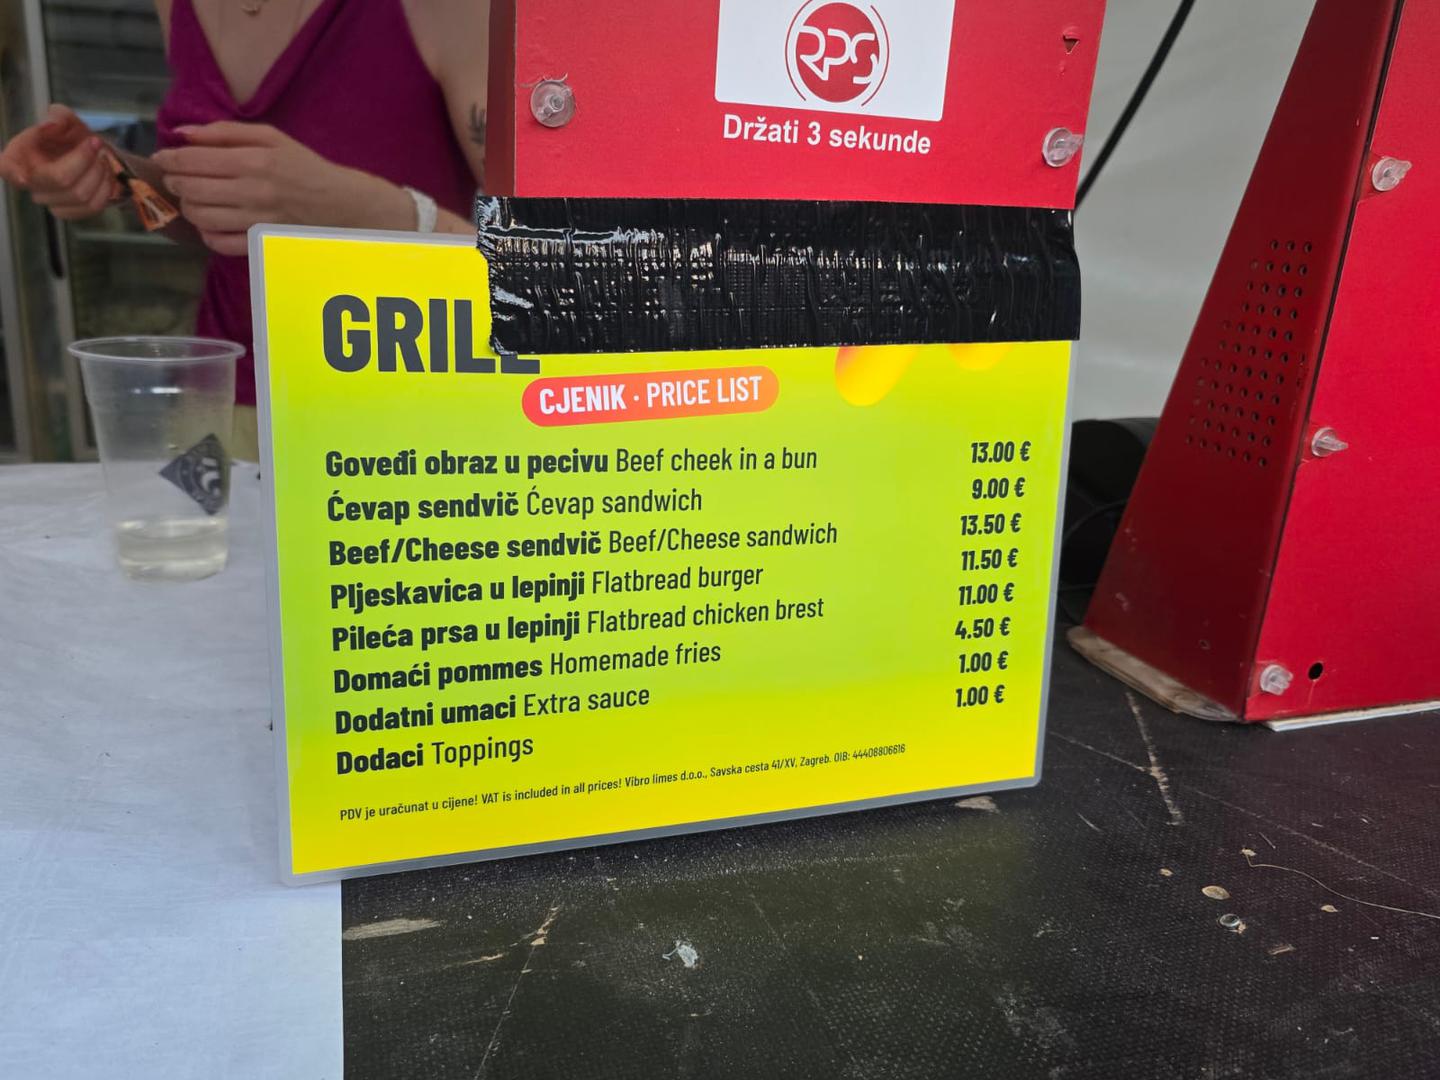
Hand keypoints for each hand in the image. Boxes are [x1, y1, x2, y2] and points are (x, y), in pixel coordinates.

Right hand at [0, 104, 119, 219]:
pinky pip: (93, 206)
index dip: (12, 172)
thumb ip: (59, 116)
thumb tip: (55, 122)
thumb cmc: (66, 136)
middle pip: (60, 179)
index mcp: (16, 155)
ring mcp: (47, 201)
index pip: (6, 166)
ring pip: (80, 194)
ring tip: (102, 157)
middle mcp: (28, 182)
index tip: (23, 176)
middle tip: (96, 142)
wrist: (88, 155)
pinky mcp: (67, 213)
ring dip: (98, 172)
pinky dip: (105, 187)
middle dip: (84, 159)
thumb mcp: (64, 120)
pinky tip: (104, 173)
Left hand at [154, 122, 402, 255]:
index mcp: (253, 161)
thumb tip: (183, 133)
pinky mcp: (260, 242)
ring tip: (192, 199)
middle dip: (175, 182)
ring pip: (200, 217)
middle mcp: (252, 192)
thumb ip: (225, 131)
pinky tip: (210, 223)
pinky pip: (219, 244)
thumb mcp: (271, 137)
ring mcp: (255, 220)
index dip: (169, 159)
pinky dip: (206, 234)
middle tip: (177, 178)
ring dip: (187, 207)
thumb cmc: (303, 166)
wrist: (340, 203)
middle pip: (191, 189)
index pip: (193, 160)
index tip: (163, 158)